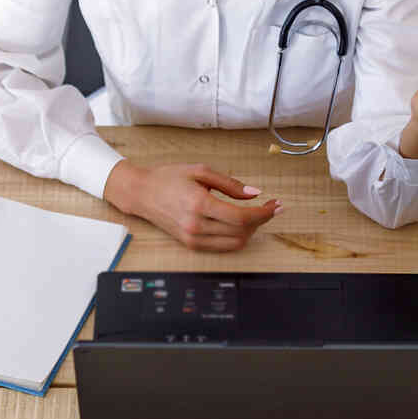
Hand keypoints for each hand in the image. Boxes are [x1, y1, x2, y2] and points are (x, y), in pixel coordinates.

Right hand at [102, 161, 280, 252]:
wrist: (142, 193)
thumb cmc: (169, 178)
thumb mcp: (200, 171)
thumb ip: (230, 184)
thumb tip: (255, 193)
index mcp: (199, 204)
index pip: (241, 217)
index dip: (264, 213)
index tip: (276, 205)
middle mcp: (196, 225)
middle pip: (241, 232)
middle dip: (261, 220)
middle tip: (270, 207)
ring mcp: (192, 238)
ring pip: (234, 243)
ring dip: (251, 231)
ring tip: (255, 216)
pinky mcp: (191, 244)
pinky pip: (222, 247)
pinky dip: (236, 238)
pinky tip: (240, 224)